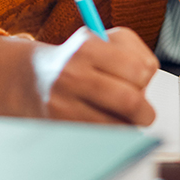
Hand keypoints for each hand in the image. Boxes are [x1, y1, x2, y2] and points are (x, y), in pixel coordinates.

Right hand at [0, 28, 158, 124]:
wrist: (31, 78)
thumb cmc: (78, 60)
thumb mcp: (103, 41)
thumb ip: (134, 56)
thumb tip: (147, 87)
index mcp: (88, 45)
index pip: (140, 69)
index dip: (147, 79)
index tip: (141, 80)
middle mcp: (72, 73)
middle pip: (131, 102)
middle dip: (145, 112)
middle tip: (143, 113)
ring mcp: (63, 102)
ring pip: (118, 127)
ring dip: (128, 127)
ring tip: (118, 117)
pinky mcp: (60, 125)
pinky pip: (101, 138)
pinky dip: (110, 135)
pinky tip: (102, 123)